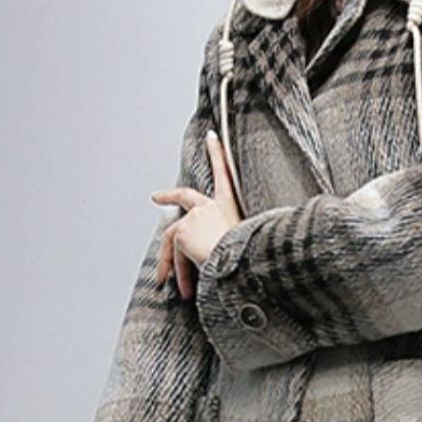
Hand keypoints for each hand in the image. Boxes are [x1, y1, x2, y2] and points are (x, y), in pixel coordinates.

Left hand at [152, 129, 241, 299]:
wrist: (240, 264)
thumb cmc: (250, 258)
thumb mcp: (249, 246)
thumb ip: (241, 246)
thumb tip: (264, 270)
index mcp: (231, 207)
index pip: (226, 173)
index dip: (218, 153)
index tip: (212, 137)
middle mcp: (211, 207)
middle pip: (185, 196)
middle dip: (170, 194)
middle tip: (156, 196)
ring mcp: (194, 217)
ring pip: (175, 237)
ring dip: (170, 262)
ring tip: (164, 281)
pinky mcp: (182, 230)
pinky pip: (173, 253)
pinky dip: (170, 268)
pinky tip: (171, 284)